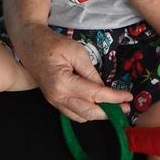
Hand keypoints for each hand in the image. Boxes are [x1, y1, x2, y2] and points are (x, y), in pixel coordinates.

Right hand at [13, 22, 132, 121]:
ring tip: (115, 107)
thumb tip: (104, 89)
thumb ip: (91, 72)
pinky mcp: (54, 101)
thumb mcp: (77, 52)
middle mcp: (58, 97)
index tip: (129, 98)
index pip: (95, 95)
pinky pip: (73, 114)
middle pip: (89, 112)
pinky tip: (98, 105)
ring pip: (81, 117)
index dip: (114, 98)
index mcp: (63, 83)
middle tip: (126, 108)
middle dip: (110, 112)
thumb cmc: (53, 44)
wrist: (29, 43)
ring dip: (99, 115)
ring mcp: (54, 101)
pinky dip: (88, 113)